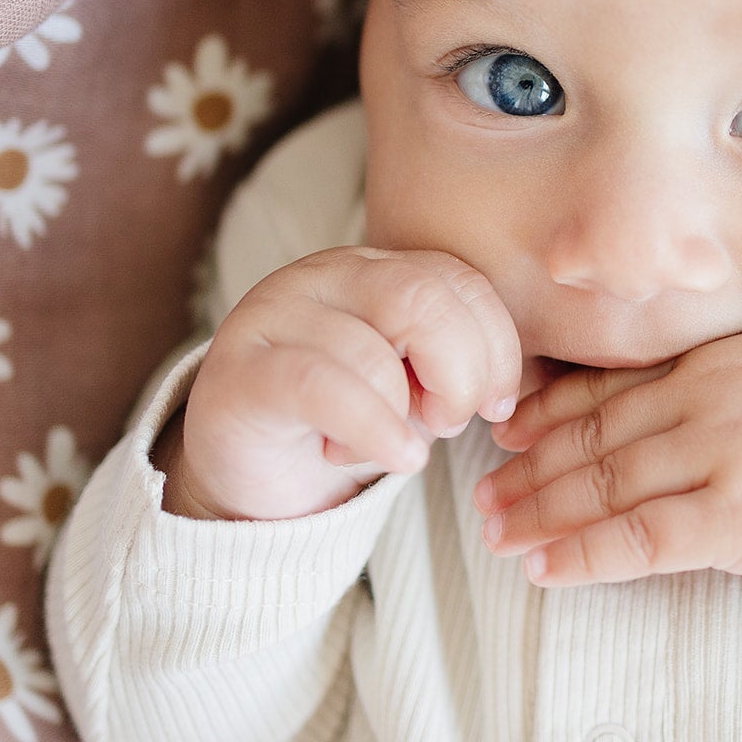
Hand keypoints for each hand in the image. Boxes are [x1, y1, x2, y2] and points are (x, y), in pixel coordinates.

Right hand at [169, 246, 520, 520]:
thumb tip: (501, 389)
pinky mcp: (239, 372)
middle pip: (421, 298)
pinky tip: (396, 458)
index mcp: (376, 268)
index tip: (498, 403)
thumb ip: (453, 368)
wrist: (246, 473)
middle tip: (452, 423)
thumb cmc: (344, 425)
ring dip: (406, 413)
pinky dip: (375, 429)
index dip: (495, 344)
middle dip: (459, 373)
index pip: (458, 279)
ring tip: (402, 448)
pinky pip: (322, 387)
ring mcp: (275, 316)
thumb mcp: (413, 389)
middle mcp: (324, 276)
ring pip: (373, 346)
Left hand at [472, 327, 741, 587]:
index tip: (507, 432)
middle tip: (482, 495)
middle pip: (594, 438)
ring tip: (495, 533)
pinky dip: (585, 554)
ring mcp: (721, 457)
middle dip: (530, 470)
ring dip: (540, 512)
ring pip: (605, 487)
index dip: (549, 413)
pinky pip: (642, 540)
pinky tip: (544, 568)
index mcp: (716, 359)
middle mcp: (708, 400)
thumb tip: (652, 398)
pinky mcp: (739, 520)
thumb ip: (718, 373)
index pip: (610, 387)